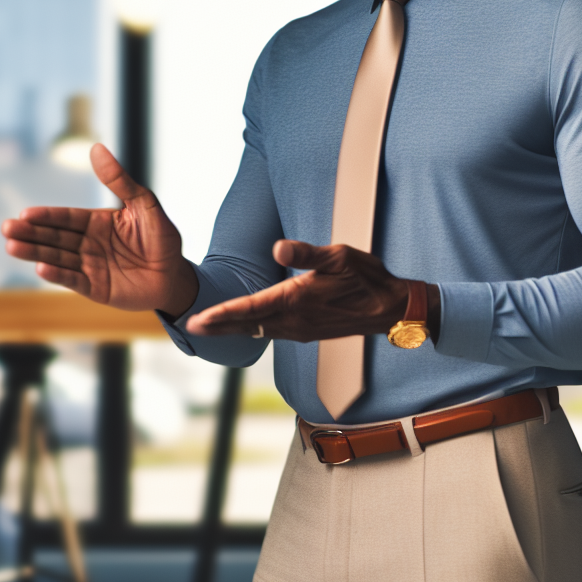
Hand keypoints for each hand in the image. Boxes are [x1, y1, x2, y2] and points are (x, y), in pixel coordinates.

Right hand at [1, 143, 197, 314]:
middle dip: (31, 233)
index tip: (25, 213)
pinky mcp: (95, 289)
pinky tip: (41, 268)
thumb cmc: (162, 238)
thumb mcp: (145, 205)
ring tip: (12, 246)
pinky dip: (58, 275)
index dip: (46, 216)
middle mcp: (88, 244)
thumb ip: (120, 181)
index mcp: (96, 223)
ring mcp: (89, 267)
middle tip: (7, 228)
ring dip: (35, 252)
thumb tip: (97, 147)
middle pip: (54, 237)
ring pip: (58, 257)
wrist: (176, 277)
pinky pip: (74, 280)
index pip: (66, 218)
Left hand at [186, 240, 410, 341]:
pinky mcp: (307, 332)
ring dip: (232, 330)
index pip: (250, 309)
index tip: (198, 320)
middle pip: (247, 325)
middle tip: (190, 328)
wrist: (391, 308)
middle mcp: (295, 320)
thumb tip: (279, 247)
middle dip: (217, 327)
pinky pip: (271, 333)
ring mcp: (301, 329)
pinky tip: (244, 327)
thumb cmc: (366, 278)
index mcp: (297, 300)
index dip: (221, 314)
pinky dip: (251, 330)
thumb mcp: (338, 256)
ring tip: (208, 328)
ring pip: (258, 331)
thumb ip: (307, 253)